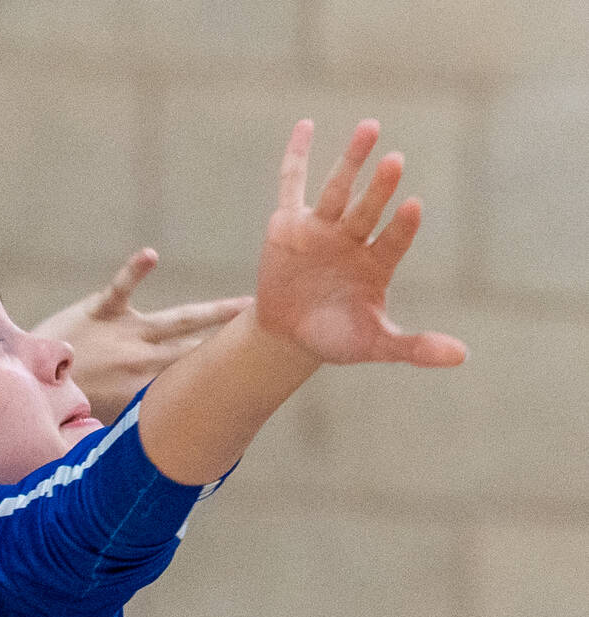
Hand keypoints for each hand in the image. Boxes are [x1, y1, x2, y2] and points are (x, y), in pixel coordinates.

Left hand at [31, 249, 251, 422]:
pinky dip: (135, 270)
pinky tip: (152, 254)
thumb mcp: (109, 420)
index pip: (196, 376)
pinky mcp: (99, 310)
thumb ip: (141, 419)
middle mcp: (145, 359)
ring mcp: (124, 333)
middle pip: (201, 347)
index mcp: (148, 388)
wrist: (26, 386)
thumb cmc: (67, 404)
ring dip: (214, 312)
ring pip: (179, 320)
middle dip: (237, 340)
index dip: (227, 370)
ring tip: (247, 302)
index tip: (262, 366)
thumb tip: (168, 439)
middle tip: (274, 332)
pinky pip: (121, 288)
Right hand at [255, 119, 466, 366]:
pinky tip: (306, 125)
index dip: (402, 226)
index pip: (394, 240)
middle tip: (395, 163)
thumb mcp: (374, 346)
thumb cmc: (336, 338)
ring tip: (371, 128)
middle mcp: (352, 238)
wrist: (289, 336)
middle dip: (379, 188)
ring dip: (352, 160)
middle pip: (367, 210)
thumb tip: (462, 357)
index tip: (413, 207)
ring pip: (337, 190)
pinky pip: (292, 185)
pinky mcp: (289, 225)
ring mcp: (322, 228)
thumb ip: (414, 347)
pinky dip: (296, 156)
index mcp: (377, 263)